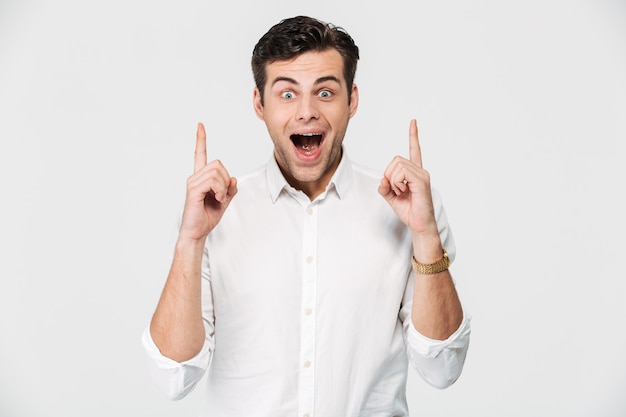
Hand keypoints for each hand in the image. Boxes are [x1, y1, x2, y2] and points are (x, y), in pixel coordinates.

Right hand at [179, 122, 237, 240]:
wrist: (197, 232)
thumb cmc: (208, 217)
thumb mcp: (225, 201)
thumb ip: (230, 189)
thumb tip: (234, 179)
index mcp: (201, 178)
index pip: (200, 154)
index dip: (201, 140)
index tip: (200, 126)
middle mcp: (195, 177)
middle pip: (218, 164)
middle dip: (226, 179)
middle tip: (224, 194)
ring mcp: (193, 182)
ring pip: (217, 172)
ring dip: (224, 186)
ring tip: (219, 198)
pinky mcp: (193, 189)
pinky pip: (212, 181)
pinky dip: (220, 190)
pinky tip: (217, 198)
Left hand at [378, 119, 438, 238]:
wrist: (419, 224)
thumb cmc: (409, 211)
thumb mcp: (391, 197)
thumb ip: (385, 186)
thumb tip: (382, 179)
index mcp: (415, 172)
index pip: (414, 150)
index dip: (413, 136)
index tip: (413, 122)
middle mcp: (420, 170)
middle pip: (396, 160)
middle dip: (389, 174)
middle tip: (395, 189)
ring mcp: (422, 175)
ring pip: (397, 166)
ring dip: (393, 180)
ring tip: (401, 192)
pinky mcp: (421, 181)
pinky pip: (402, 174)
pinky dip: (397, 183)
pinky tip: (404, 191)